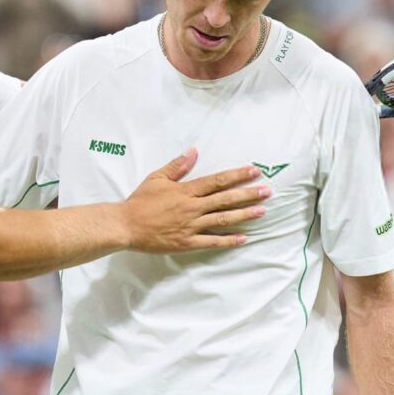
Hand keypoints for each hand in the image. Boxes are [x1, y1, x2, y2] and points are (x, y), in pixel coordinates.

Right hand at [123, 149, 268, 252]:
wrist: (126, 226)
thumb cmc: (140, 201)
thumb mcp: (157, 178)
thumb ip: (177, 166)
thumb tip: (194, 151)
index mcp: (186, 191)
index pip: (217, 181)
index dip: (237, 176)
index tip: (254, 171)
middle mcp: (192, 207)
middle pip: (225, 199)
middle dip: (248, 194)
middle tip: (267, 191)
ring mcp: (191, 226)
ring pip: (223, 219)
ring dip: (244, 215)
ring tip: (262, 211)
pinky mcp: (187, 242)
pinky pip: (212, 241)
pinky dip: (229, 240)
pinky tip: (244, 238)